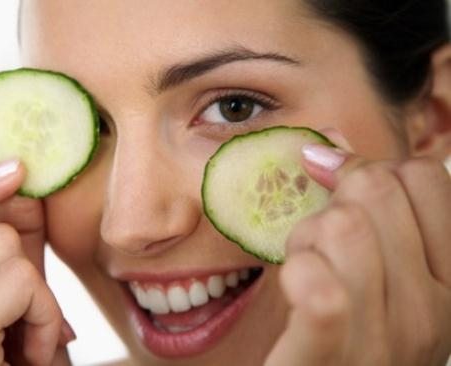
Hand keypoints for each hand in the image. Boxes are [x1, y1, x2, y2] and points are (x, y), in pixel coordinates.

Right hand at [0, 160, 71, 364]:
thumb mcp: (18, 301)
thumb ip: (14, 247)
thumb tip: (18, 186)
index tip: (13, 175)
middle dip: (21, 272)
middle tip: (20, 326)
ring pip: (1, 247)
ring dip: (36, 297)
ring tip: (24, 343)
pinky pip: (14, 281)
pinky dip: (42, 314)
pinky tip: (31, 353)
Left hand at [264, 131, 450, 365]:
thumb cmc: (336, 331)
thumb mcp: (368, 267)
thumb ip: (361, 204)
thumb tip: (325, 142)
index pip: (425, 177)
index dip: (370, 172)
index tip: (339, 193)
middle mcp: (434, 314)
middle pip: (377, 190)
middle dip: (332, 202)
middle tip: (318, 243)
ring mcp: (387, 343)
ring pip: (342, 225)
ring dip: (305, 237)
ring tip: (303, 268)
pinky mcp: (328, 361)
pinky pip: (323, 291)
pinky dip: (299, 269)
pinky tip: (295, 282)